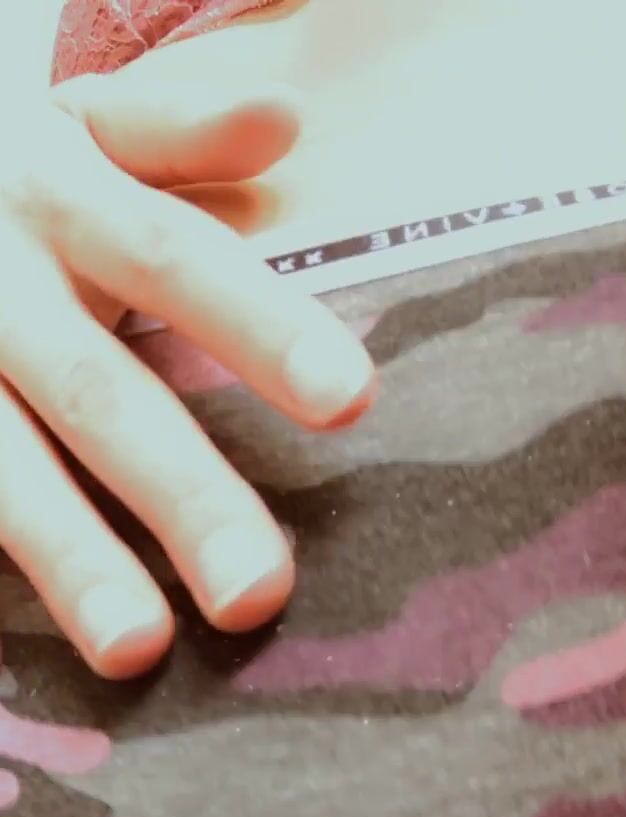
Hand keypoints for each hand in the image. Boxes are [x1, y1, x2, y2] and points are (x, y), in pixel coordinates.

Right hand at [0, 62, 374, 677]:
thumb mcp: (74, 127)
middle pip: (97, 395)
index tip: (350, 402)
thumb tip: (280, 117)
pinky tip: (45, 646)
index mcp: (59, 199)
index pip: (175, 261)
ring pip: (4, 470)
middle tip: (257, 593)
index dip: (259, 330)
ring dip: (71, 560)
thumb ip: (171, 131)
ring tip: (137, 649)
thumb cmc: (3, 175)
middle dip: (179, 494)